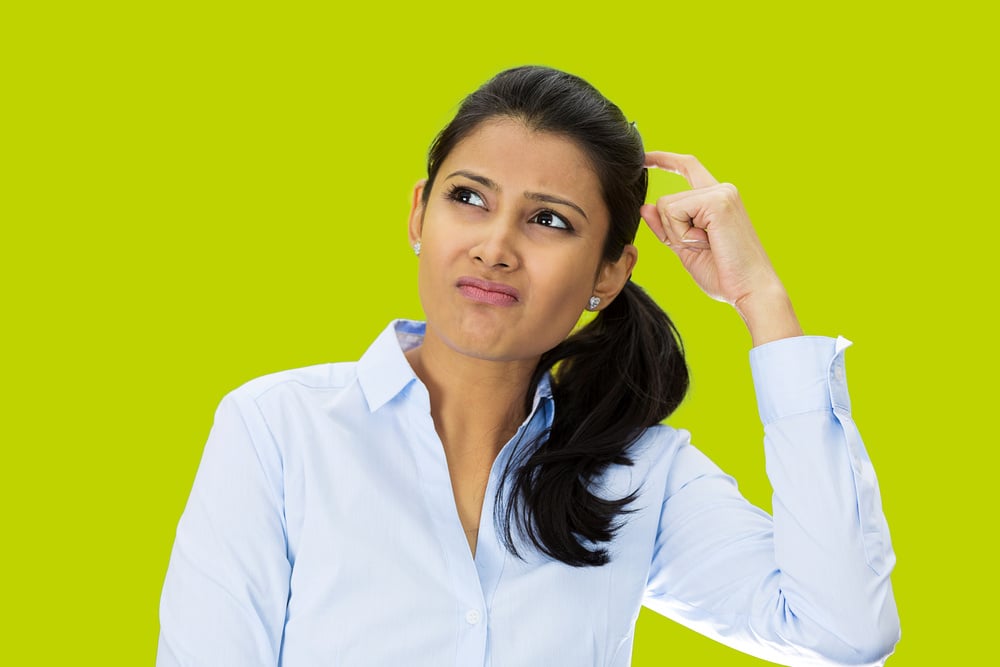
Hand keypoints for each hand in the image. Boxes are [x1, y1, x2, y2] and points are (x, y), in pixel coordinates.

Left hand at [639, 152, 801, 344]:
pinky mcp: (717, 201)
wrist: (749, 290)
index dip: (663, 160)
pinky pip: (674, 212)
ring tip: (707, 247)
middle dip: (671, 232)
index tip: (643, 158)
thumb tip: (645, 207)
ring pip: (667, 207)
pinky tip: (706, 244)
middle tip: (702, 249)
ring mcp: (721, 193)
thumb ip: (666, 227)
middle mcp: (721, 189)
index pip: (687, 167)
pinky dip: (682, 234)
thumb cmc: (723, 274)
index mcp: (717, 199)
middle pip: (666, 202)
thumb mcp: (686, 249)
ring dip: (677, 235)